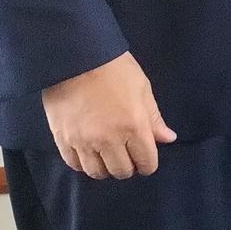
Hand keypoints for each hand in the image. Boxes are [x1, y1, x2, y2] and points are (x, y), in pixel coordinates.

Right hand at [41, 52, 176, 178]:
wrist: (76, 56)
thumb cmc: (114, 68)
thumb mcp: (142, 89)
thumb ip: (154, 118)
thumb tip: (168, 139)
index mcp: (133, 126)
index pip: (146, 162)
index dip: (148, 164)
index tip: (146, 158)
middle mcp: (108, 139)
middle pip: (121, 171)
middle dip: (128, 166)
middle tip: (127, 155)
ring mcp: (83, 141)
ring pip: (96, 172)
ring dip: (105, 167)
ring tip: (107, 155)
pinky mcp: (62, 138)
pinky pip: (74, 164)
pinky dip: (83, 163)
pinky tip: (88, 153)